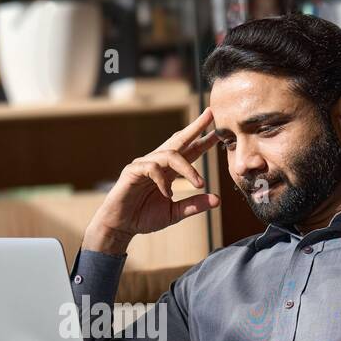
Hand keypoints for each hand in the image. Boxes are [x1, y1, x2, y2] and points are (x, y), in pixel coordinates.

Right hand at [84, 107, 221, 255]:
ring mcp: (144, 165)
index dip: (203, 141)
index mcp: (169, 170)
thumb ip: (194, 205)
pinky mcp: (132, 171)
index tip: (219, 133)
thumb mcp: (174, 213)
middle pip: (178, 140)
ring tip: (199, 184)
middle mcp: (157, 163)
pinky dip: (163, 181)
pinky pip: (152, 168)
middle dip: (195, 127)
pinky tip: (167, 194)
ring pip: (170, 154)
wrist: (120, 226)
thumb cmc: (144, 217)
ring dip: (188, 169)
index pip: (189, 151)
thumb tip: (217, 200)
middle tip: (210, 114)